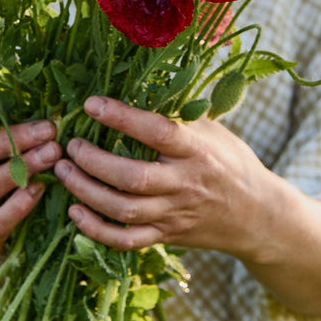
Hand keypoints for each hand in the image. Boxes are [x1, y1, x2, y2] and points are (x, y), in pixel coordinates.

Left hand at [54, 95, 280, 258]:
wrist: (257, 215)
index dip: (122, 118)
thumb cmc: (230, 161)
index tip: (91, 104)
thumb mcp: (213, 130)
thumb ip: (179, 113)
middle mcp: (184, 183)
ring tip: (63, 171)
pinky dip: (96, 230)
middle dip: (93, 161)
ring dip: (86, 191)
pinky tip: (74, 212)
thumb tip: (140, 80)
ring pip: (123, 210)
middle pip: (132, 177)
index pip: (157, 132)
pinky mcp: (166, 236)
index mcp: (197, 150)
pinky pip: (126, 241)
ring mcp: (174, 213)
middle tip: (70, 144)